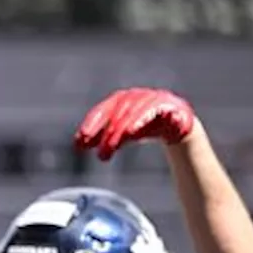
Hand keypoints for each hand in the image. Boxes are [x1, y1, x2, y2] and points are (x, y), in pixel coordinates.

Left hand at [74, 87, 196, 160]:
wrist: (174, 122)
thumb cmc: (141, 124)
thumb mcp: (120, 131)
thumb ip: (101, 136)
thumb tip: (78, 145)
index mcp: (118, 100)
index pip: (101, 112)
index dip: (91, 125)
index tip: (81, 140)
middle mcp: (133, 97)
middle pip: (117, 115)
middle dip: (107, 135)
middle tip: (101, 156)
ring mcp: (151, 99)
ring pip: (135, 113)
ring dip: (125, 128)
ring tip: (118, 143)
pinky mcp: (169, 107)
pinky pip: (158, 111)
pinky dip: (148, 119)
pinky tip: (136, 130)